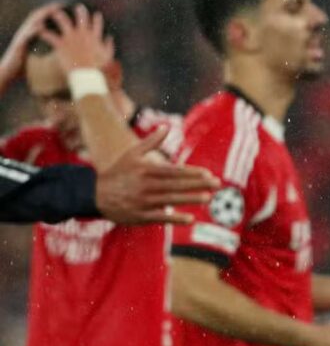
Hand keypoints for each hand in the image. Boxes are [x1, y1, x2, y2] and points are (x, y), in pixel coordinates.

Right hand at [0, 1, 62, 91]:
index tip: (65, 5)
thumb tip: (62, 44)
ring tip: (51, 10)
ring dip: (41, 16)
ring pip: (30, 23)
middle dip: (48, 9)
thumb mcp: (37, 52)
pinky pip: (25, 35)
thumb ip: (46, 46)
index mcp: (31, 33)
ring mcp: (21, 37)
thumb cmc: (25, 63)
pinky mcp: (18, 45)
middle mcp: (25, 32)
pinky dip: (32, 30)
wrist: (10, 71)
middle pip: (37, 16)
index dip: (52, 10)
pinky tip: (40, 26)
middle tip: (60, 4)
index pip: (42, 18)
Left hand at [37, 4, 113, 73]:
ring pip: (63, 21)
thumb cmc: (99, 68)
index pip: (97, 23)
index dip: (97, 18)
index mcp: (95, 37)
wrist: (88, 75)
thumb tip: (110, 38)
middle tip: (77, 7)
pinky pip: (50, 36)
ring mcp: (72, 38)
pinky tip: (39, 30)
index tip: (96, 14)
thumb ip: (109, 46)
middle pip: (81, 17)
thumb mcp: (108, 56)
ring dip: (58, 15)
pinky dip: (44, 33)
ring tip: (53, 11)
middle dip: (80, 11)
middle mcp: (83, 34)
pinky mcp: (62, 44)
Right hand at [96, 126, 219, 223]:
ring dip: (191, 199)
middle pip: (177, 185)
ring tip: (208, 198)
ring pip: (171, 200)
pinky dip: (175, 218)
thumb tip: (166, 126)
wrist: (95, 194)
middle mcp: (146, 186)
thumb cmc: (118, 172)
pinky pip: (161, 217)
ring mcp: (144, 202)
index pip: (174, 171)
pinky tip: (191, 218)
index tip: (208, 173)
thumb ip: (151, 142)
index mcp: (146, 170)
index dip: (192, 173)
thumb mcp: (132, 154)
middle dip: (198, 184)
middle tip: (218, 184)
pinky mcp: (141, 216)